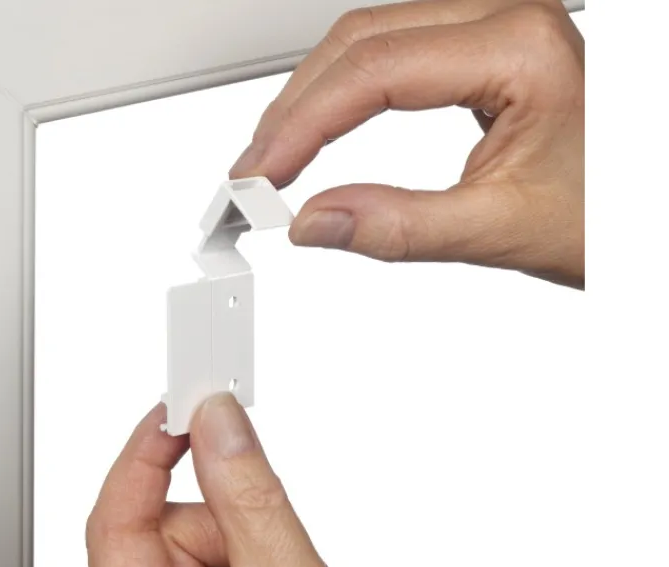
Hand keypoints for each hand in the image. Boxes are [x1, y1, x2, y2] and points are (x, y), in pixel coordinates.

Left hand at [86, 395, 348, 566]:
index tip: (182, 406)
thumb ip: (253, 504)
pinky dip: (253, 560)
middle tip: (272, 543)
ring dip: (247, 545)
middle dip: (224, 520)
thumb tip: (222, 426)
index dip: (143, 455)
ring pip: (198, 544)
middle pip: (165, 532)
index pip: (114, 524)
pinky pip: (217, 563)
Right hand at [229, 0, 583, 288]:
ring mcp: (497, 25)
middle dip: (295, 109)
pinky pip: (395, 51)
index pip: (375, 70)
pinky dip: (347, 92)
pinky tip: (321, 124)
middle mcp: (508, 17)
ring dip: (314, 96)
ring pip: (370, 38)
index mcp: (520, 46)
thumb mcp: (503, 229)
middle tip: (255, 170)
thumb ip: (400, 227)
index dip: (303, 124)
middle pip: (361, 40)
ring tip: (276, 154)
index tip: (260, 174)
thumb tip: (315, 223)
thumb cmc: (612, 213)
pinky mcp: (487, 47)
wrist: (652, 210)